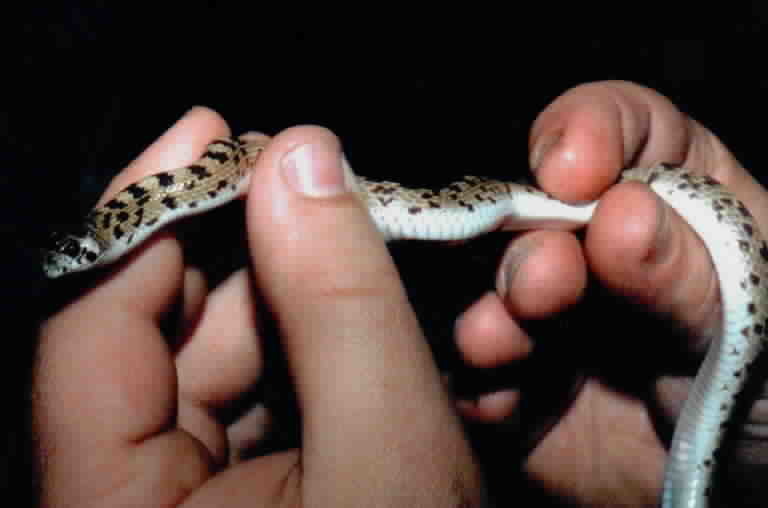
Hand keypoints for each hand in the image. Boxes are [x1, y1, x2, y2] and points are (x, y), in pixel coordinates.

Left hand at [34, 108, 482, 506]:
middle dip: (237, 250)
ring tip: (346, 240)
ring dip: (284, 296)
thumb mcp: (389, 454)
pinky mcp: (242, 500)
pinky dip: (306, 351)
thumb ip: (342, 305)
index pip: (92, 330)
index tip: (211, 131)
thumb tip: (303, 160)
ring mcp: (184, 502)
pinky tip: (352, 315)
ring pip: (214, 366)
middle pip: (160, 338)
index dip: (152, 219)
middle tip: (307, 178)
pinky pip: (256, 402)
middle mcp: (128, 505)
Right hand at [454, 80, 767, 505]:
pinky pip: (474, 374)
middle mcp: (596, 248)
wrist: (739, 490)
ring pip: (490, 289)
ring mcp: (550, 315)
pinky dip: (475, 383)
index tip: (570, 171)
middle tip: (543, 283)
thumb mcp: (762, 323)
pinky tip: (503, 403)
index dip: (587, 131)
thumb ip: (695, 276)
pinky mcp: (516, 382)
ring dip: (488, 310)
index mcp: (674, 200)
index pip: (623, 131)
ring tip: (496, 341)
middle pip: (536, 210)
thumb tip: (619, 215)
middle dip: (527, 239)